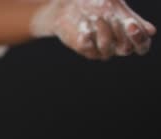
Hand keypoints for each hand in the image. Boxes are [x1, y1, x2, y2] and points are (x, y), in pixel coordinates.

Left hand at [32, 0, 156, 59]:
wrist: (70, 4)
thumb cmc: (96, 2)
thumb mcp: (115, 5)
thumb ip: (130, 17)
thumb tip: (151, 31)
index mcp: (129, 34)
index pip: (141, 46)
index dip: (139, 39)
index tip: (130, 24)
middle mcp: (117, 45)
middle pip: (126, 49)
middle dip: (120, 34)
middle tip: (111, 16)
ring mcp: (101, 49)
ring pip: (107, 49)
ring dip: (102, 32)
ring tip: (96, 17)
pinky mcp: (85, 50)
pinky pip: (88, 49)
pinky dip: (87, 36)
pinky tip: (83, 27)